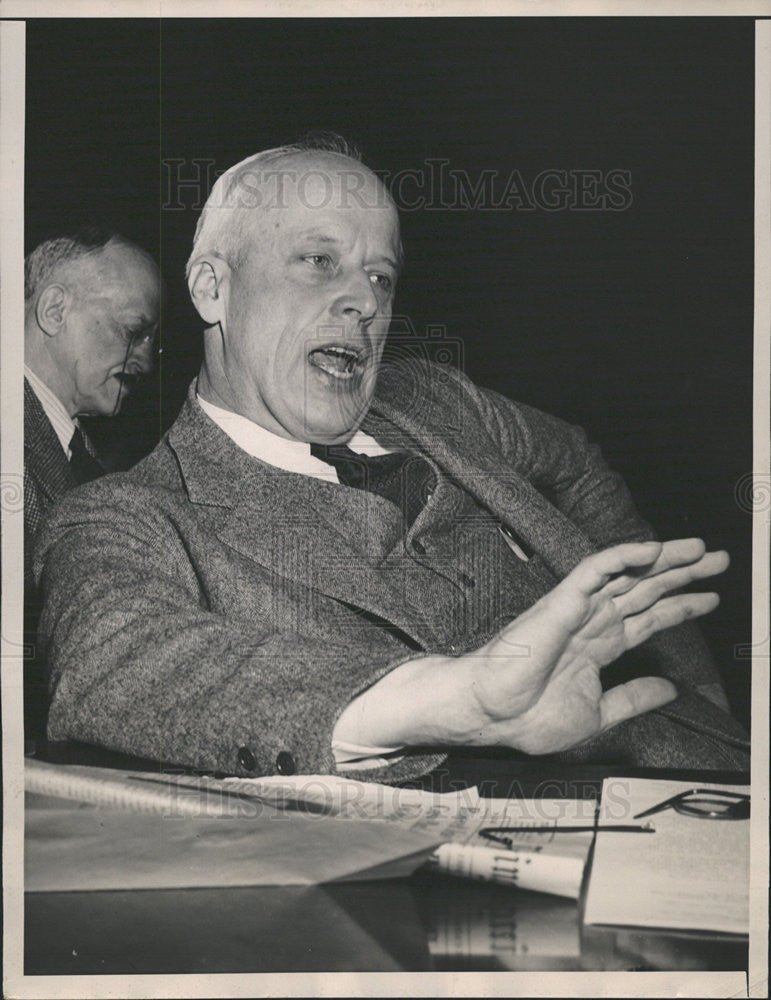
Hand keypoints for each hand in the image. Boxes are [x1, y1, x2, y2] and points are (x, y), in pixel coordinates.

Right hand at [467, 538, 728, 753]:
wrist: (491, 715)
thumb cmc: (527, 717)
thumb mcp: (596, 714)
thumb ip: (632, 698)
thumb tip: (669, 689)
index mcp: (598, 647)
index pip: (648, 618)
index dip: (681, 607)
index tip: (710, 599)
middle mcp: (592, 622)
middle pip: (646, 589)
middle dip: (683, 575)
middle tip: (719, 560)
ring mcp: (578, 608)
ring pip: (627, 573)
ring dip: (664, 559)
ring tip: (700, 549)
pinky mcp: (562, 600)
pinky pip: (595, 569)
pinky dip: (623, 556)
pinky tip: (652, 549)